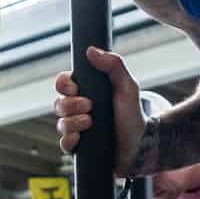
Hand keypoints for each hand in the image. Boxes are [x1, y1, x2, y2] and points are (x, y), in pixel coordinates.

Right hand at [52, 45, 145, 174]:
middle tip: (89, 105)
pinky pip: (63, 144)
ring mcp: (77, 130)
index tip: (75, 87)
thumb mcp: (127, 87)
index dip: (64, 84)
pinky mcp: (79, 148)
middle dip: (70, 104)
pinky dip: (69, 140)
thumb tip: (91, 50)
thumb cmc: (133, 115)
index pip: (63, 83)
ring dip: (72, 122)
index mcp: (87, 93)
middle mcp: (78, 111)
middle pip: (58, 103)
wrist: (141, 145)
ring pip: (60, 123)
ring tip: (90, 122)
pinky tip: (80, 138)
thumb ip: (114, 65)